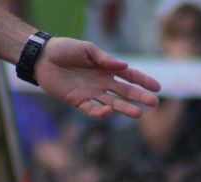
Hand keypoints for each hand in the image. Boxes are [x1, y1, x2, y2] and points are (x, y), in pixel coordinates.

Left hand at [35, 37, 160, 119]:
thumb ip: (104, 59)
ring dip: (125, 109)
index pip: (129, 76)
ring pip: (113, 103)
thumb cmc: (65, 49)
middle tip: (154, 103)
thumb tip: (124, 66)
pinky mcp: (80, 102)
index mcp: (106, 68)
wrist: (43, 58)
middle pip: (125, 92)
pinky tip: (110, 111)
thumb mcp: (86, 48)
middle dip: (140, 97)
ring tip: (138, 114)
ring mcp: (92, 93)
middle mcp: (102, 82)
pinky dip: (101, 113)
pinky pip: (93, 110)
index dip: (143, 81)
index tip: (157, 88)